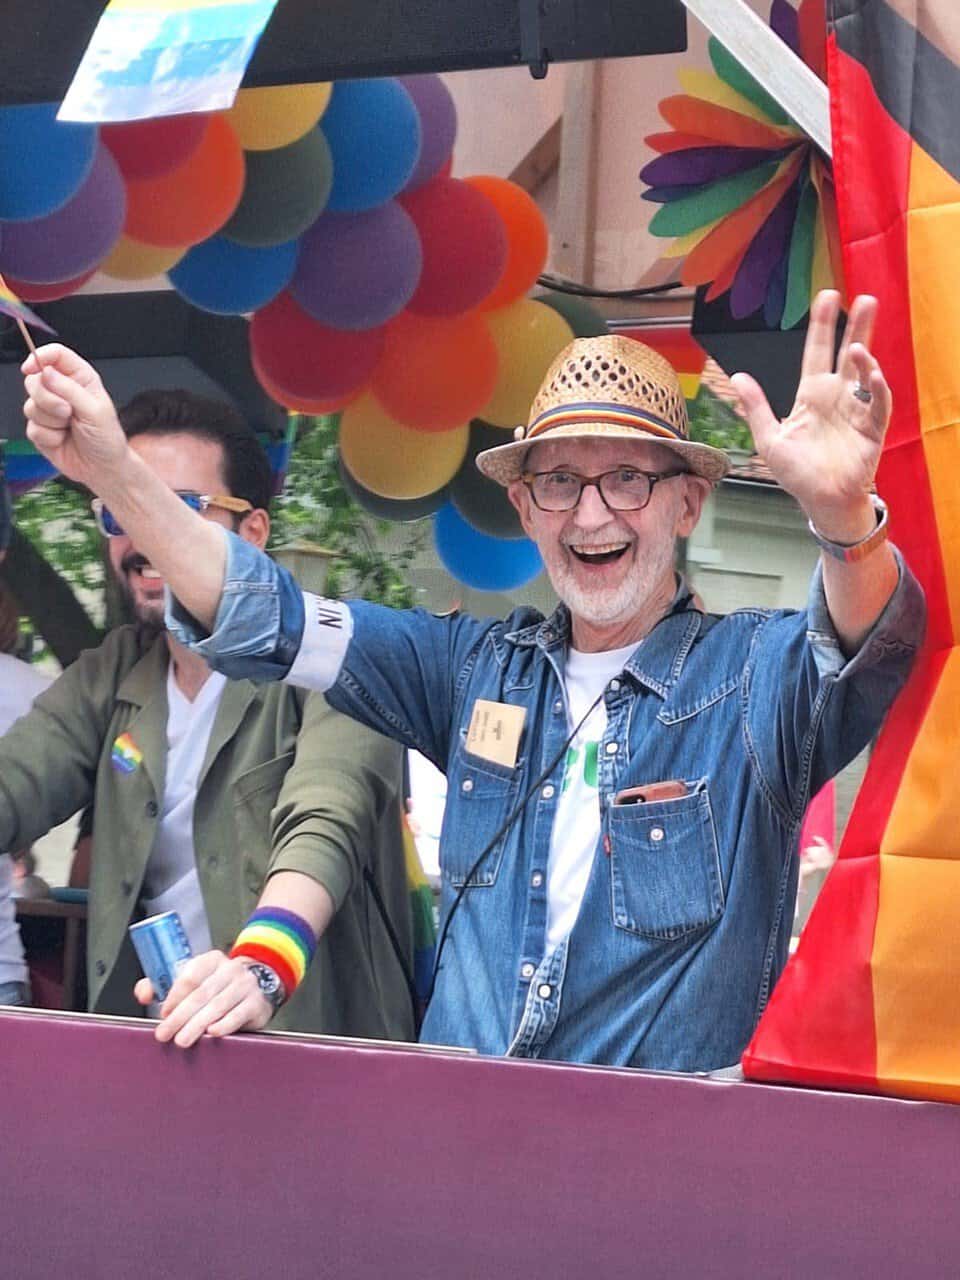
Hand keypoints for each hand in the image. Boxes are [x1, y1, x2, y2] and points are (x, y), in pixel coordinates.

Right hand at [22, 344, 130, 492]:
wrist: (102, 468)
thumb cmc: (107, 438)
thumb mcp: (95, 411)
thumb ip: (70, 390)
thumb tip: (46, 373)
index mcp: (80, 378)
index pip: (55, 355)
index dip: (41, 357)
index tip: (32, 367)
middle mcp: (61, 390)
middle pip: (34, 379)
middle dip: (47, 398)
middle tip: (67, 412)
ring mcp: (48, 410)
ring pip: (30, 405)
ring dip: (51, 421)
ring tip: (69, 427)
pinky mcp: (39, 428)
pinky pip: (31, 427)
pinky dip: (48, 436)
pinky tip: (62, 439)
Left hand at [134, 949, 274, 1048]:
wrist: (256, 990)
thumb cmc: (215, 989)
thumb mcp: (191, 981)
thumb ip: (161, 986)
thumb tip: (143, 994)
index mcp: (211, 960)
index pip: (190, 976)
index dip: (174, 996)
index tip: (163, 1013)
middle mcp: (231, 969)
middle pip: (202, 994)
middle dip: (180, 1016)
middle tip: (165, 1034)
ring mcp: (246, 985)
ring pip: (218, 1006)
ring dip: (197, 1025)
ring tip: (182, 1040)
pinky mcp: (257, 1003)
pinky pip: (239, 1014)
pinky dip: (224, 1024)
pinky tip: (212, 1033)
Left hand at [731, 291, 890, 539]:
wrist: (820, 501)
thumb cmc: (797, 472)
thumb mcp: (770, 438)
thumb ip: (756, 407)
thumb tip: (738, 375)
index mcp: (812, 394)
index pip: (817, 351)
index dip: (822, 325)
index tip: (827, 297)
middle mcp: (837, 396)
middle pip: (847, 353)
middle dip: (856, 326)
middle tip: (864, 298)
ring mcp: (856, 410)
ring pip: (866, 374)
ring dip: (864, 358)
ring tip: (858, 347)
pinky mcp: (872, 428)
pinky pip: (878, 404)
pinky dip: (876, 389)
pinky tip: (872, 375)